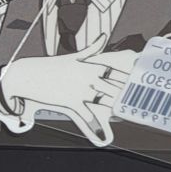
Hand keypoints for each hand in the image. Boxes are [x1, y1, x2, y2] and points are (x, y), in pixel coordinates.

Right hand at [0, 36, 136, 142]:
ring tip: (129, 116)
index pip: (115, 71)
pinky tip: (103, 135)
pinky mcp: (70, 102)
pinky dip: (94, 125)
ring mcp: (80, 90)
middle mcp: (88, 77)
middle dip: (127, 94)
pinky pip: (85, 115)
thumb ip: (91, 48)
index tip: (142, 81)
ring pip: (103, 100)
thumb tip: (103, 36)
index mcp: (90, 65)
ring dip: (116, 109)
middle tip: (142, 100)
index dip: (130, 77)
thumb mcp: (73, 57)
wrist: (28, 75)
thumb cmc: (52, 66)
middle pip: (114, 87)